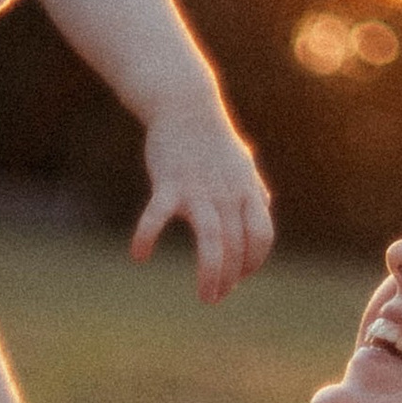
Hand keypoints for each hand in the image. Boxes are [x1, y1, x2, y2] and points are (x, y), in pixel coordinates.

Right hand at [132, 96, 274, 300]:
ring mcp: (199, 189)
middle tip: (215, 297)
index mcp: (247, 191)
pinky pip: (158, 215)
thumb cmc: (213, 138)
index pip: (261, 236)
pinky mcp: (169, 183)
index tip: (238, 276)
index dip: (254, 261)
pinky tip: (138, 254)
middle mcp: (228, 194)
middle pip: (237, 245)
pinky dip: (147, 236)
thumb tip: (263, 206)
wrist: (186, 105)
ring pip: (212, 240)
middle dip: (231, 278)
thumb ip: (253, 188)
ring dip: (211, 273)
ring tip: (207, 297)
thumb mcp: (242, 162)